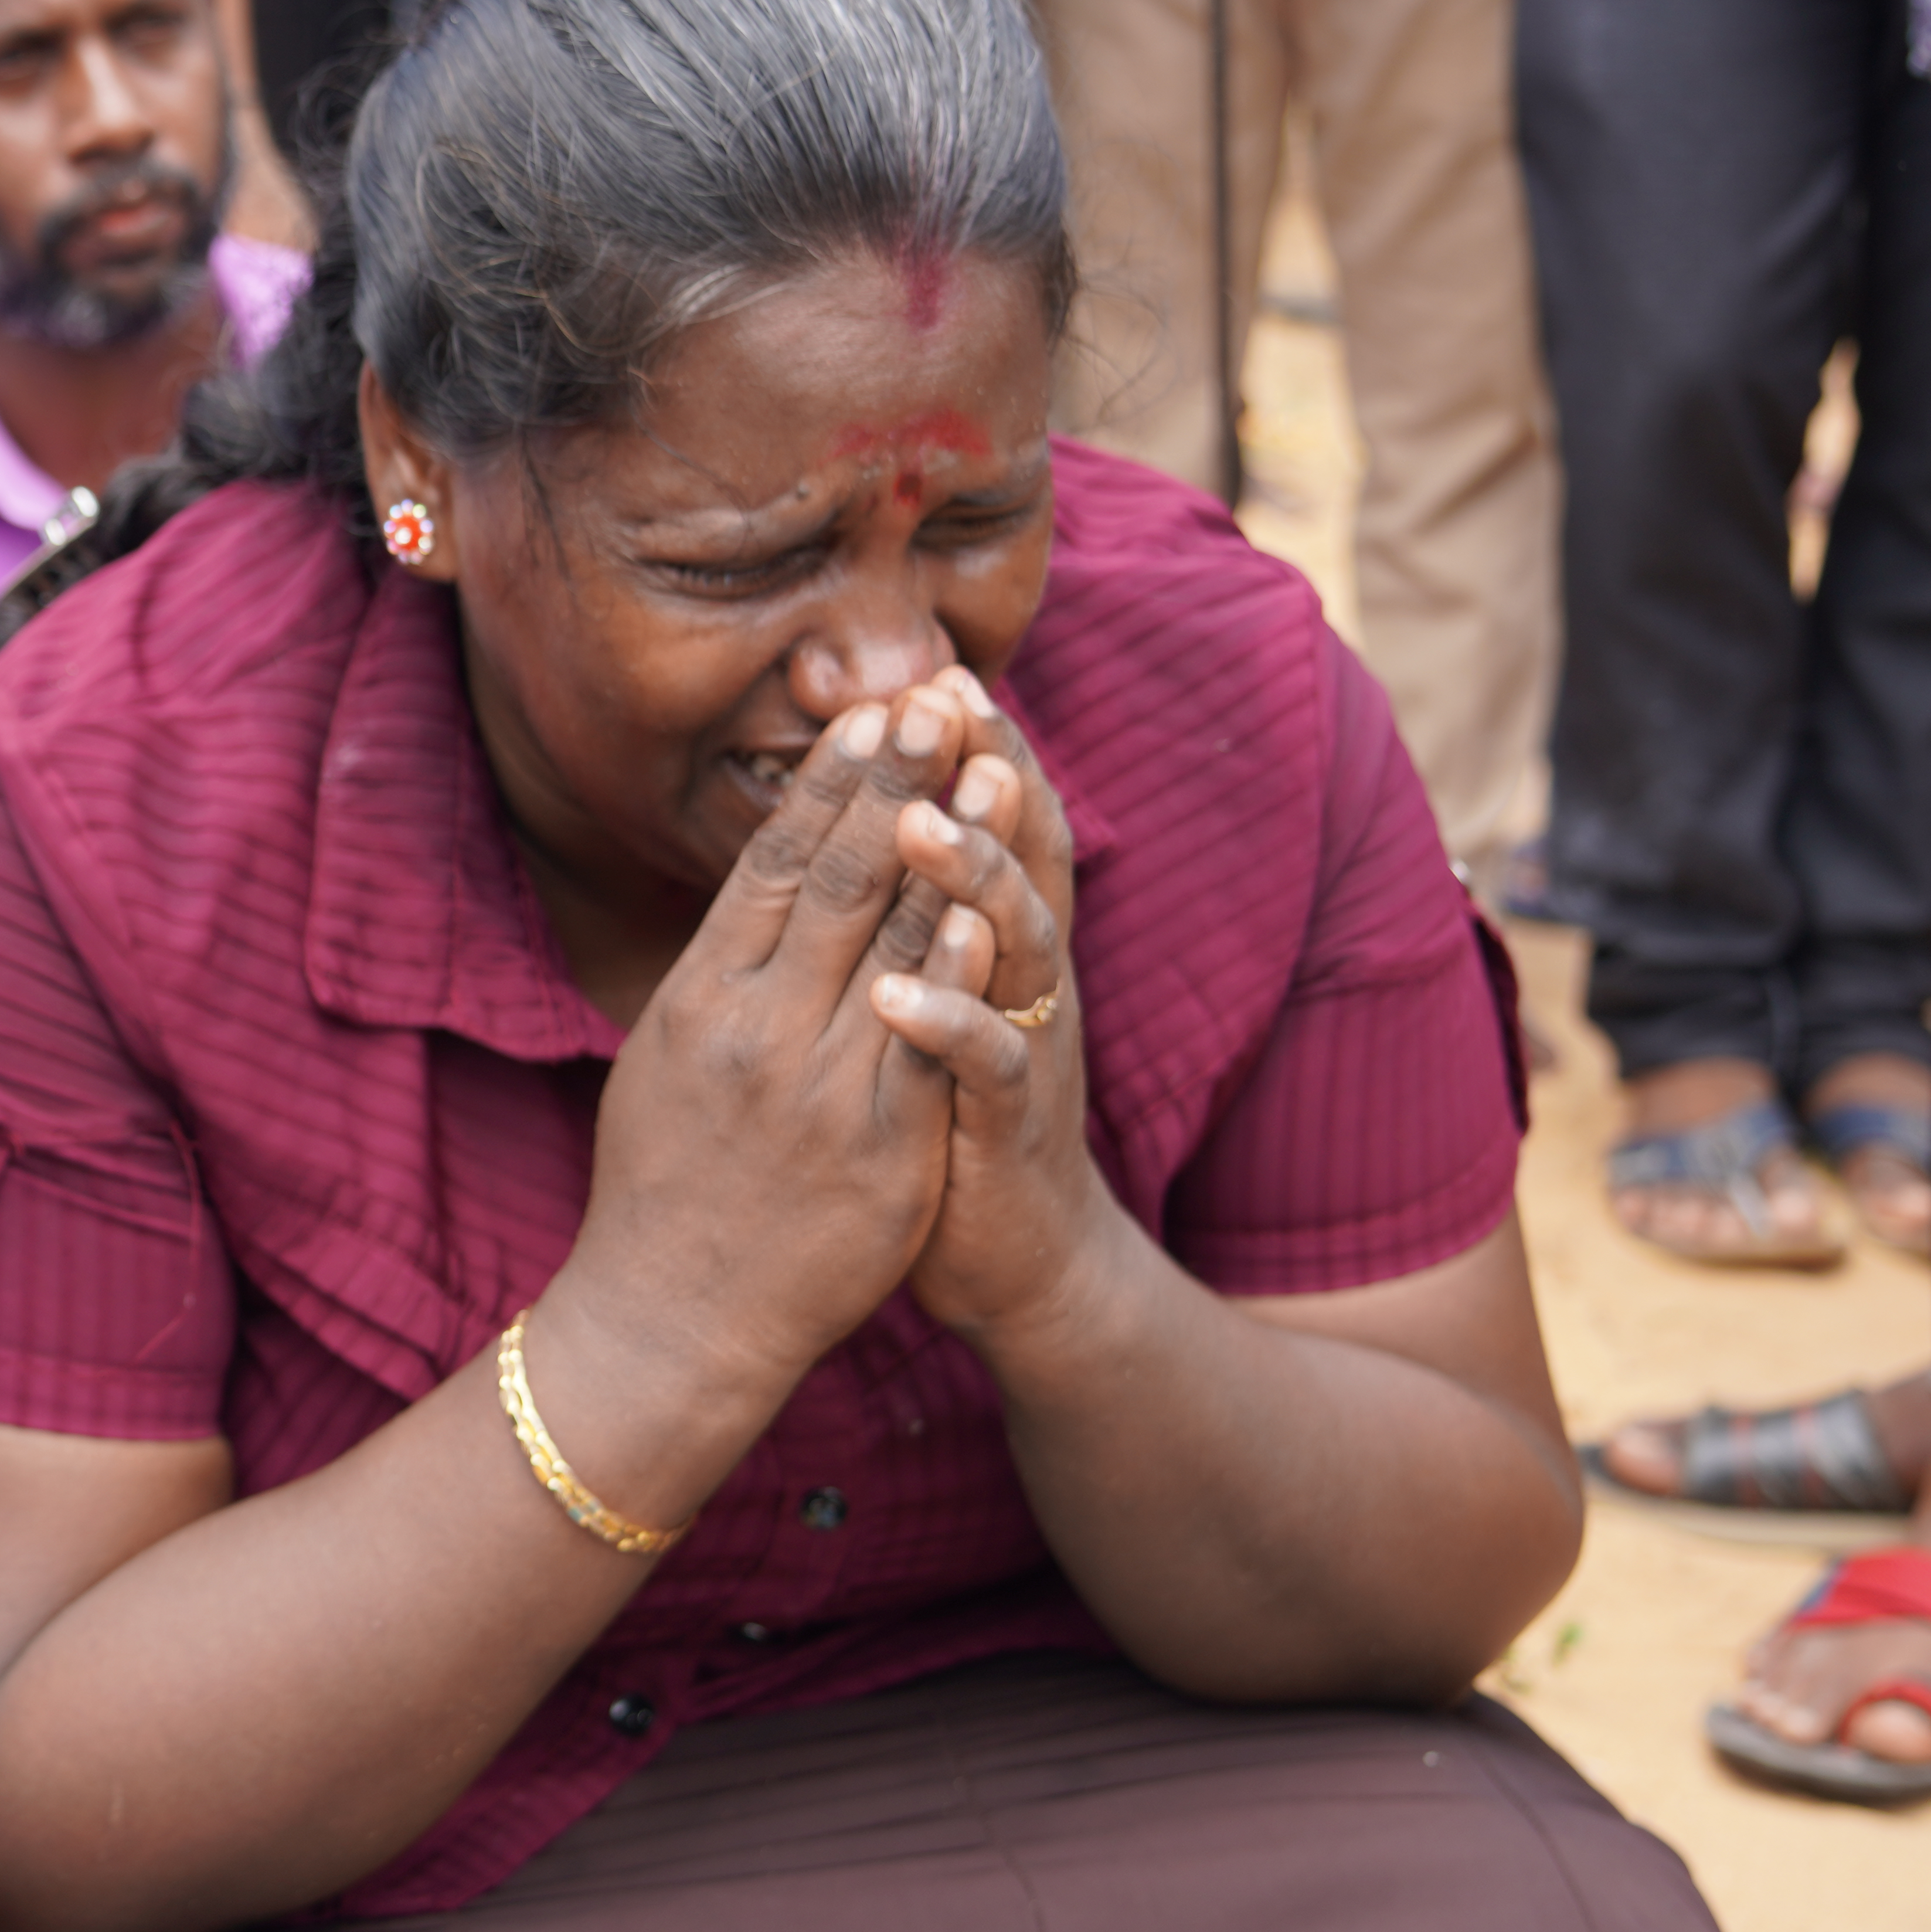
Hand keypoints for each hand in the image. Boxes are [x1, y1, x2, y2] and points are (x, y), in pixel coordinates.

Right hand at [534, 686, 969, 1436]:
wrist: (671, 1317)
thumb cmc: (665, 1185)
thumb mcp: (666, 1056)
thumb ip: (720, 972)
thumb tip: (760, 885)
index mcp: (700, 997)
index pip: (773, 863)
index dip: (827, 782)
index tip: (870, 711)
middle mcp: (755, 1026)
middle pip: (834, 878)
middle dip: (890, 778)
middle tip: (933, 692)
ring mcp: (818, 1085)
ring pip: (889, 942)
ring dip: (942, 843)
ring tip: (983, 759)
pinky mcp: (878, 1147)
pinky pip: (928, 1045)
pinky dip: (959, 970)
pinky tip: (990, 905)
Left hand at [862, 675, 1109, 1341]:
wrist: (1021, 1258)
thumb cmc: (961, 1115)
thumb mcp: (950, 996)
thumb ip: (933, 916)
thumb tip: (898, 815)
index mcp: (1009, 946)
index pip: (1008, 825)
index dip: (984, 749)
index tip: (940, 673)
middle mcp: (1032, 981)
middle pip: (1022, 859)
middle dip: (988, 779)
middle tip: (944, 705)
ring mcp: (1028, 1049)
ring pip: (1015, 944)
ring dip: (974, 879)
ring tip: (922, 822)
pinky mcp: (1007, 1127)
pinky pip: (985, 1065)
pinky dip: (946, 1022)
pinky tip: (897, 992)